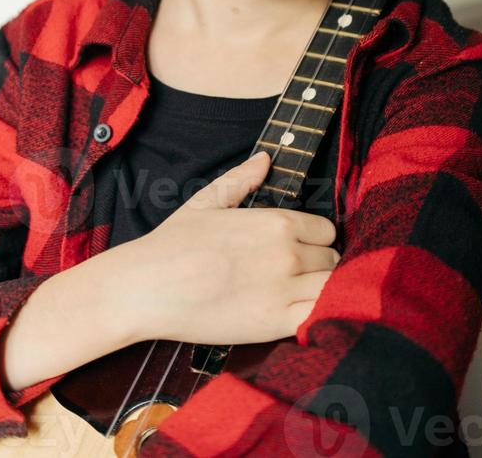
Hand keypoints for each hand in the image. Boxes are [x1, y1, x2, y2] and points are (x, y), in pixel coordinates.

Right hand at [125, 151, 339, 345]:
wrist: (148, 286)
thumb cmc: (174, 242)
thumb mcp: (208, 200)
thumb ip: (242, 179)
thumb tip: (265, 159)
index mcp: (277, 222)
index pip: (326, 230)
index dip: (315, 239)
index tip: (300, 249)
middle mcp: (288, 253)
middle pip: (332, 259)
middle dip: (318, 265)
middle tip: (295, 274)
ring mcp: (284, 289)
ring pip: (333, 287)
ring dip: (322, 289)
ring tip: (298, 295)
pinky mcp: (276, 323)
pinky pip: (320, 317)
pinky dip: (319, 315)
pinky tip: (298, 314)